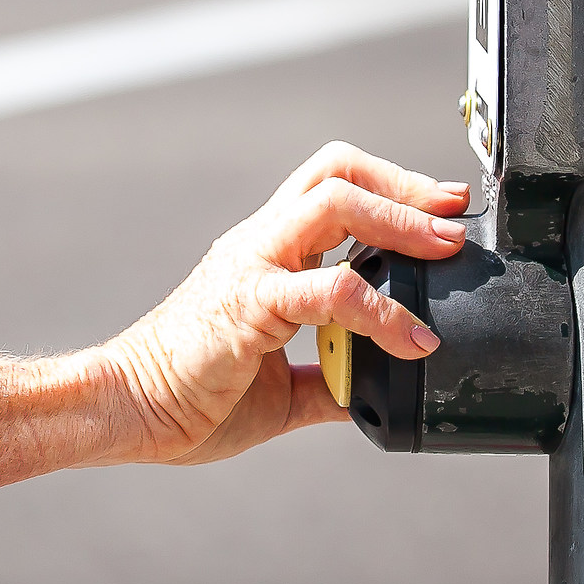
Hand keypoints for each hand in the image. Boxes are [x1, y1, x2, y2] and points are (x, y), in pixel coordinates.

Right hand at [87, 142, 469, 466]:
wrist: (128, 412)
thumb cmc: (189, 399)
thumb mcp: (281, 392)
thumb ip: (327, 381)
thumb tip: (374, 392)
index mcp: (265, 253)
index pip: (332, 187)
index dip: (391, 188)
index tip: (441, 212)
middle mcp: (259, 243)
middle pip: (337, 171)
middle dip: (405, 187)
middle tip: (455, 215)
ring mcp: (252, 266)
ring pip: (334, 202)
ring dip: (401, 222)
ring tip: (445, 252)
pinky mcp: (249, 303)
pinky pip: (328, 289)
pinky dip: (381, 310)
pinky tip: (410, 339)